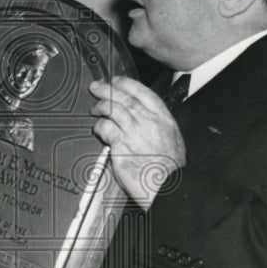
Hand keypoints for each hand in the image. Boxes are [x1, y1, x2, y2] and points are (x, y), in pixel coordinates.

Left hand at [90, 76, 186, 209]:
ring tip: (94, 108)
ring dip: (100, 106)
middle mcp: (148, 121)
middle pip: (123, 98)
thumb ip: (157, 125)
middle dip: (107, 89)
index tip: (116, 80)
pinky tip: (97, 128)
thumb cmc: (170, 169)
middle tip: (96, 86)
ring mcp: (133, 132)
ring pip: (112, 109)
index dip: (127, 84)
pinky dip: (99, 126)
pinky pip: (105, 129)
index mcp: (163, 118)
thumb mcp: (173, 139)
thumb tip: (143, 117)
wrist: (168, 186)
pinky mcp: (121, 146)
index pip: (142, 92)